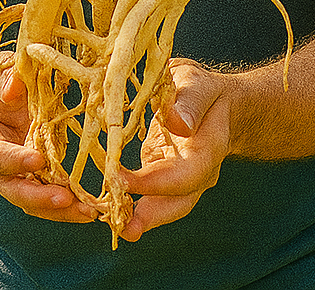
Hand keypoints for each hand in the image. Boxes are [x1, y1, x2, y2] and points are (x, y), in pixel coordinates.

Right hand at [0, 57, 95, 223]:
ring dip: (59, 211)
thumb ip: (4, 77)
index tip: (38, 159)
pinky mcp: (33, 180)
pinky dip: (69, 206)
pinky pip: (48, 199)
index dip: (13, 160)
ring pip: (32, 203)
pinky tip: (92, 207)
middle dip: (39, 198)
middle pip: (11, 189)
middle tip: (66, 199)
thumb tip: (14, 88)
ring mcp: (14, 176)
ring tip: (89, 211)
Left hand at [117, 60, 230, 239]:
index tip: (120, 178)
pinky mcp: (160, 176)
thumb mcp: (197, 84)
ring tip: (107, 224)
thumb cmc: (202, 89)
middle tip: (123, 229)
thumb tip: (179, 124)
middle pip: (177, 203)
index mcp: (207, 149)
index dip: (154, 182)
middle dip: (150, 217)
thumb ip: (189, 102)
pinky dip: (125, 203)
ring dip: (135, 218)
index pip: (185, 175)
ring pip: (161, 206)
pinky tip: (100, 208)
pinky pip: (146, 196)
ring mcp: (178, 178)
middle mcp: (196, 172)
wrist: (214, 103)